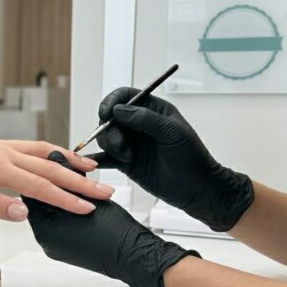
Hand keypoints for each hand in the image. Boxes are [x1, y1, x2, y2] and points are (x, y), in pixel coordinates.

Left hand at [0, 133, 114, 221]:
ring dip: (72, 161)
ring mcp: (5, 148)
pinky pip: (35, 148)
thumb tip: (24, 211)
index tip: (86, 207)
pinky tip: (60, 158)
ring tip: (93, 170)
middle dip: (81, 181)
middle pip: (52, 168)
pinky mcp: (1, 147)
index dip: (66, 198)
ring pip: (47, 153)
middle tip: (105, 192)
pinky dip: (54, 152)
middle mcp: (6, 153)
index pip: (41, 186)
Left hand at [23, 152, 196, 286]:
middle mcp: (45, 240)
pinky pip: (57, 226)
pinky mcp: (63, 249)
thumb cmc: (115, 232)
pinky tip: (76, 204)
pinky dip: (63, 213)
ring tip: (72, 188)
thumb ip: (68, 185)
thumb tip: (58, 170)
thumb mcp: (88, 199)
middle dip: (50, 187)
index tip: (51, 166)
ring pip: (48, 215)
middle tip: (62, 173)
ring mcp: (54, 246)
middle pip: (38, 204)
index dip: (42, 175)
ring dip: (58, 200)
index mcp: (45, 227)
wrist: (134, 257)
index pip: (31, 193)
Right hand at [92, 88, 252, 231]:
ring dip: (110, 146)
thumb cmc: (192, 158)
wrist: (197, 189)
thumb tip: (118, 110)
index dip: (111, 102)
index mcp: (151, 110)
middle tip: (120, 146)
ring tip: (126, 158)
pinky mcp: (125, 162)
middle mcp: (138, 124)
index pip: (124, 97)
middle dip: (109, 130)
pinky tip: (90, 163)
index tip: (106, 114)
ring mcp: (130, 143)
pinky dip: (95, 159)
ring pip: (105, 137)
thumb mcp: (172, 133)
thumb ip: (145, 119)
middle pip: (109, 118)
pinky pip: (104, 158)